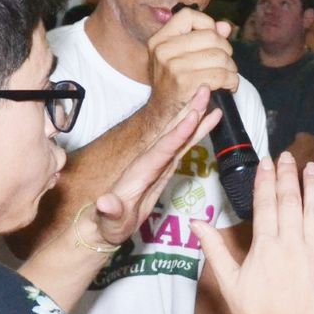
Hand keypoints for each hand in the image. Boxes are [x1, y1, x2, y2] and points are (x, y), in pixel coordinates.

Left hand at [78, 87, 221, 249]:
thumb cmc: (108, 224)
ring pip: (179, 134)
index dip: (178, 133)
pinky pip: (183, 145)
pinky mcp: (164, 167)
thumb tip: (105, 203)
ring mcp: (157, 163)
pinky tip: (208, 120)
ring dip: (194, 115)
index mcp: (140, 171)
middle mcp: (149, 161)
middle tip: (204, 89)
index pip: (162, 149)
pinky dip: (196, 132)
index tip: (192, 116)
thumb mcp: (109, 221)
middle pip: (172, 132)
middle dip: (188, 111)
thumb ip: (110, 212)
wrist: (103, 223)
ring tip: (209, 96)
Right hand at [146, 9, 237, 124]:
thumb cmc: (175, 83)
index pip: (188, 15)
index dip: (207, 24)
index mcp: (160, 40)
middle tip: (226, 63)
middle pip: (210, 36)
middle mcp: (163, 50)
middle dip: (226, 50)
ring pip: (219, 56)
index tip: (213, 39)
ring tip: (228, 75)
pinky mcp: (185, 82)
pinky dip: (231, 81)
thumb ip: (203, 37)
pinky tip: (229, 85)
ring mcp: (173, 66)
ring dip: (231, 67)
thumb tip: (225, 27)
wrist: (162, 115)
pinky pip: (221, 74)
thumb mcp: (181, 57)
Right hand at [193, 153, 313, 313]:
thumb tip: (195, 223)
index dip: (266, 179)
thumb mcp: (228, 282)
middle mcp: (291, 243)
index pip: (265, 203)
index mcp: (265, 246)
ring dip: (312, 186)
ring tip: (311, 167)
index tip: (267, 162)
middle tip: (287, 157)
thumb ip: (214, 249)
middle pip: (290, 200)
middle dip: (288, 175)